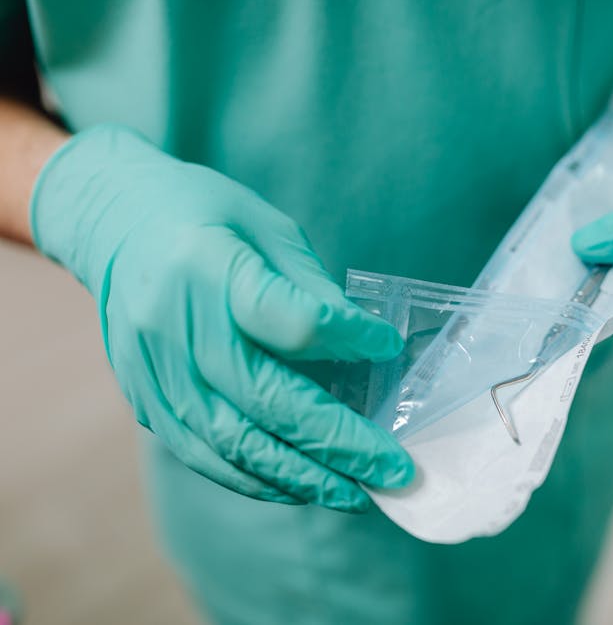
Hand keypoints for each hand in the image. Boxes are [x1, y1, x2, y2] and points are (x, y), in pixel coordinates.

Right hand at [30, 125, 413, 510]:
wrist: (116, 221)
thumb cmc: (210, 218)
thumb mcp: (270, 230)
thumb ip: (313, 292)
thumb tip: (369, 350)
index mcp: (210, 265)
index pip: (293, 321)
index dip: (350, 339)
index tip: (388, 346)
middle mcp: (175, 325)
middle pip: (268, 400)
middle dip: (341, 444)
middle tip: (396, 471)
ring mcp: (154, 370)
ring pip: (236, 443)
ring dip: (304, 478)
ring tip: (359, 494)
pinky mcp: (145, 400)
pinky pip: (205, 454)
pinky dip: (258, 479)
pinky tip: (302, 487)